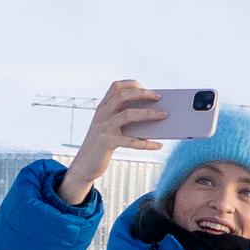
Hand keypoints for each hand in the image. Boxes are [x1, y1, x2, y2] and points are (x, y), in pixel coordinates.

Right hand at [57, 78, 168, 206]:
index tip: (147, 89)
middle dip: (143, 94)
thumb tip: (154, 115)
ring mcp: (103, 128)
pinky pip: (131, 141)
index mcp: (102, 107)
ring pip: (128, 115)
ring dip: (149, 114)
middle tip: (159, 98)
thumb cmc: (104, 145)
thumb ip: (125, 119)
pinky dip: (147, 143)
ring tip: (164, 116)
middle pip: (123, 96)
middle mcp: (101, 114)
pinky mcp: (107, 142)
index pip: (116, 87)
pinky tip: (158, 145)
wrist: (85, 165)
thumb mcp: (112, 128)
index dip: (132, 84)